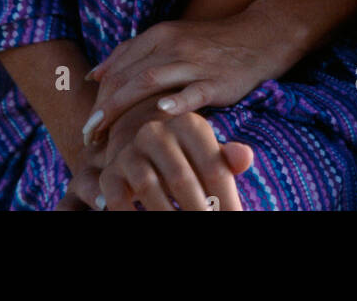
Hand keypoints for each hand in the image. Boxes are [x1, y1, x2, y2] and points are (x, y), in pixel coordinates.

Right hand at [60, 100, 253, 210]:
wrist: (140, 143)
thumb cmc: (186, 155)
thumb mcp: (208, 152)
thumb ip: (228, 158)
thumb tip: (245, 158)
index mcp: (189, 124)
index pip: (213, 167)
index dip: (227, 199)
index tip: (236, 218)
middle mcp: (156, 131)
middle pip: (182, 180)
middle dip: (199, 211)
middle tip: (211, 229)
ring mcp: (130, 150)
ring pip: (150, 189)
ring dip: (167, 216)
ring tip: (184, 232)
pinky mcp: (111, 172)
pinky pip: (119, 200)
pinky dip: (133, 216)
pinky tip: (145, 223)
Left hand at [83, 10, 289, 146]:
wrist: (257, 37)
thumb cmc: (209, 43)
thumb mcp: (170, 37)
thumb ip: (133, 53)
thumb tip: (94, 75)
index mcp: (160, 35)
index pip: (118, 66)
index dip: (99, 96)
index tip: (88, 124)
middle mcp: (173, 45)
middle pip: (127, 77)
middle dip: (103, 109)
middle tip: (88, 136)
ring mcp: (194, 63)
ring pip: (149, 82)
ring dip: (122, 111)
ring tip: (106, 137)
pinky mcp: (215, 81)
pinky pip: (191, 92)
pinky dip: (174, 103)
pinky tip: (159, 115)